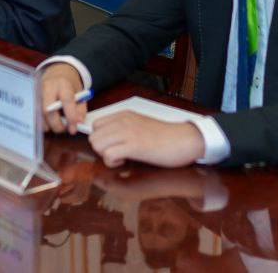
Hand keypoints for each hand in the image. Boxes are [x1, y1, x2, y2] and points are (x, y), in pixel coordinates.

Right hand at [41, 63, 86, 133]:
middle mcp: (47, 87)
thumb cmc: (69, 85)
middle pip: (48, 110)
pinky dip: (43, 123)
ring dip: (49, 125)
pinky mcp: (31, 99)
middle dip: (57, 125)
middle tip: (65, 129)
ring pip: (39, 115)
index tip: (74, 128)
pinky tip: (50, 121)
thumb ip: (80, 110)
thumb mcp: (80, 94)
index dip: (70, 116)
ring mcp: (37, 93)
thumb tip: (77, 124)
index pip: (66, 100)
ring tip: (58, 124)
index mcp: (63, 83)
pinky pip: (35, 116)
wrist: (57, 72)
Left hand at [88, 112, 205, 168]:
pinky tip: (125, 161)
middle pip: (93, 136)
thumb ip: (124, 128)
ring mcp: (128, 132)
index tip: (113, 146)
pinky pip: (108, 155)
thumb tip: (109, 140)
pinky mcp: (134, 146)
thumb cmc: (166, 136)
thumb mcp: (140, 125)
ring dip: (105, 155)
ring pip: (97, 144)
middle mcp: (123, 121)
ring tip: (121, 157)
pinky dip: (112, 163)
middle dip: (101, 149)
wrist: (184, 139)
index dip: (101, 139)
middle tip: (117, 153)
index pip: (96, 125)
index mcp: (124, 115)